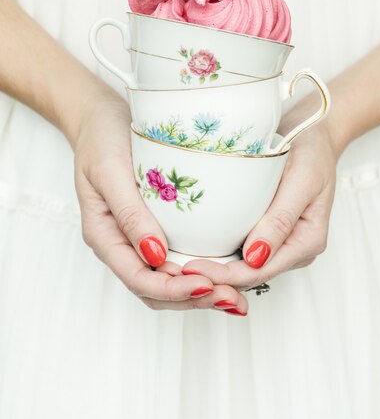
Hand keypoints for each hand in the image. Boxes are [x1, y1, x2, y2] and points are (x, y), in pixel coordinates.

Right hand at [73, 92, 247, 312]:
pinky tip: (230, 275)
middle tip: (234, 298)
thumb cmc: (102, 139)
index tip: (206, 285)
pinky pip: (180, 262)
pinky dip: (204, 274)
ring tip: (238, 297)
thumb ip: (129, 214)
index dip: (173, 290)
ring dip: (203, 294)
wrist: (102, 119)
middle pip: (157, 291)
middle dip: (194, 299)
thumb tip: (156, 256)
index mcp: (106, 237)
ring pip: (170, 282)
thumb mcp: (110, 171)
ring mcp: (141, 241)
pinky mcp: (160, 230)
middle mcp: (124, 247)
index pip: (139, 280)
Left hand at [176, 119, 337, 289]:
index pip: (260, 271)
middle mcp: (292, 249)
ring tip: (174, 266)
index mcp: (307, 242)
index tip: (190, 269)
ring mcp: (279, 243)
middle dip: (213, 278)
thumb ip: (281, 219)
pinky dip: (217, 254)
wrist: (314, 134)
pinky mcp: (264, 232)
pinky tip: (190, 251)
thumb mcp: (302, 179)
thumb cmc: (311, 150)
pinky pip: (239, 251)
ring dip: (211, 270)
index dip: (225, 276)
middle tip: (172, 271)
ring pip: (242, 268)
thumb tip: (256, 257)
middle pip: (249, 275)